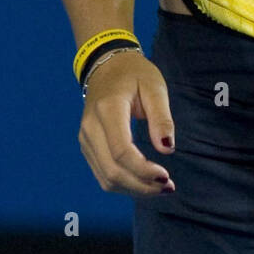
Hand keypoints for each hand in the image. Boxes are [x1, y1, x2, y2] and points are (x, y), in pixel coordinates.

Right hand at [78, 50, 176, 195]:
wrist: (107, 65)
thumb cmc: (135, 74)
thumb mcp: (155, 87)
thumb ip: (161, 117)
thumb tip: (167, 149)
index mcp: (108, 110)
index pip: (121, 151)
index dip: (143, 170)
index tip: (166, 176)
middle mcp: (91, 128)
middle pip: (112, 170)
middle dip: (140, 185)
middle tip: (168, 187)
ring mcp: (85, 139)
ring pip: (106, 177)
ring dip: (133, 188)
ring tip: (159, 187)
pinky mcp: (87, 146)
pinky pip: (103, 173)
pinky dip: (124, 183)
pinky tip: (144, 182)